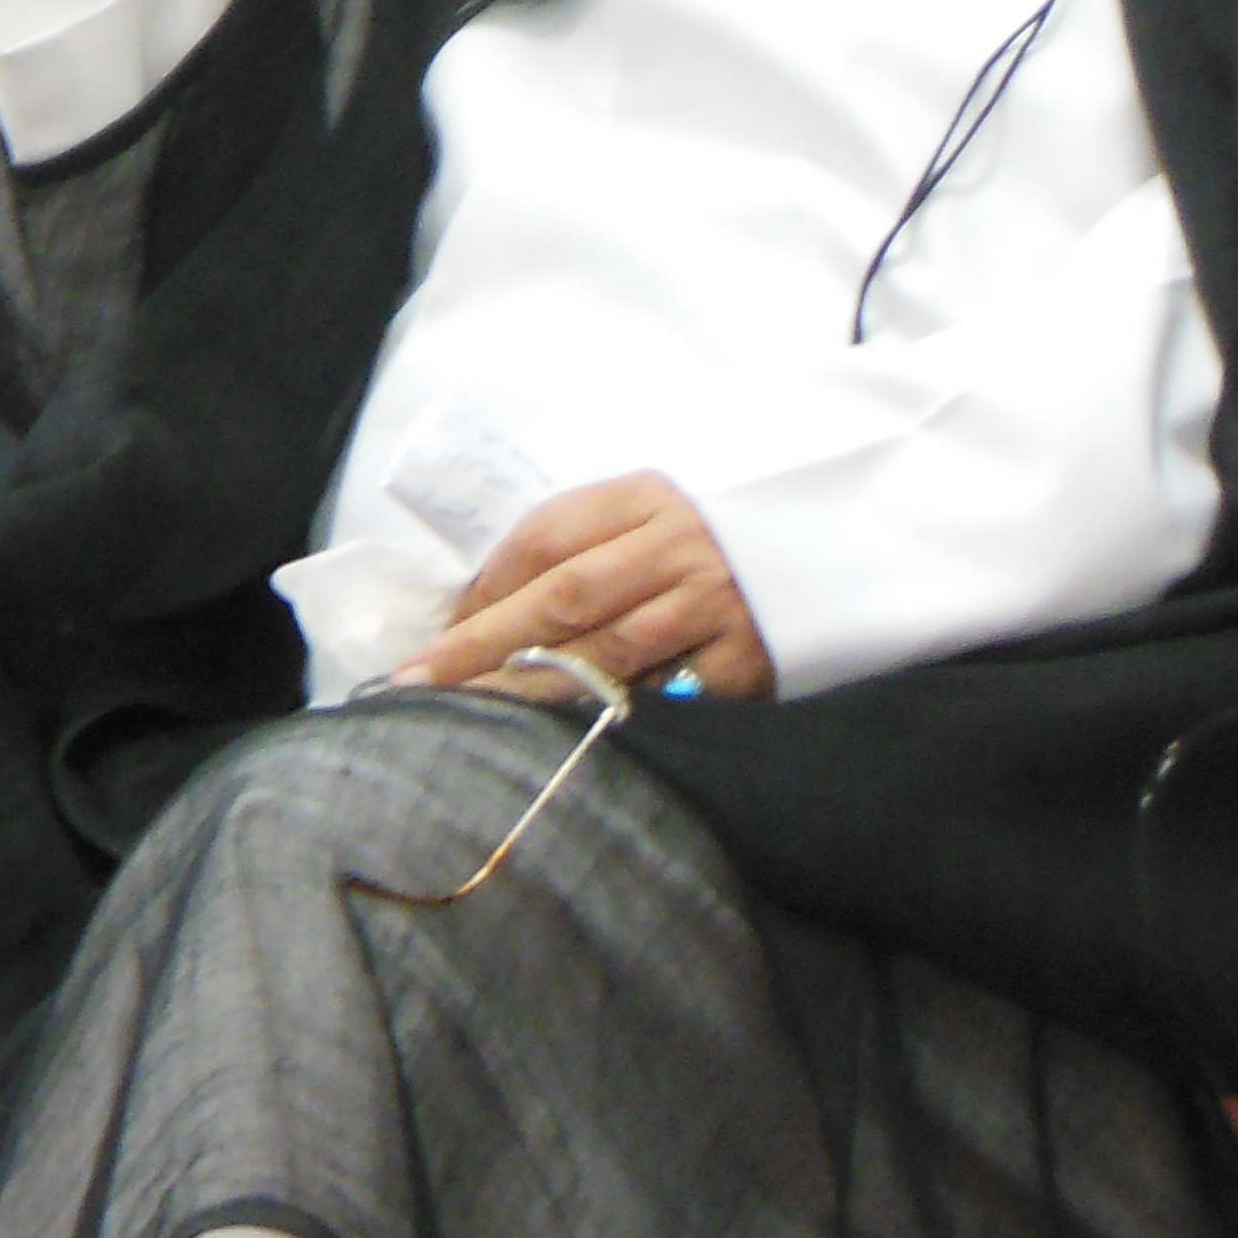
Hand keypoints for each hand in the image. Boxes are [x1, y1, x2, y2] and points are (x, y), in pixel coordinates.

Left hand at [391, 474, 774, 702]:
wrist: (817, 560)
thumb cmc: (696, 547)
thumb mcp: (636, 520)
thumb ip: (564, 550)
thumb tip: (470, 611)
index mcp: (643, 498)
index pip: (544, 538)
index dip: (484, 588)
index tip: (435, 634)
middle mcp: (679, 547)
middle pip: (565, 596)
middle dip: (485, 644)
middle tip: (420, 681)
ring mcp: (714, 606)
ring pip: (607, 653)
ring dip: (533, 688)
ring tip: (474, 713)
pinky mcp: (743, 665)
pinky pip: (662, 698)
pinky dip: (608, 716)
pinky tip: (561, 739)